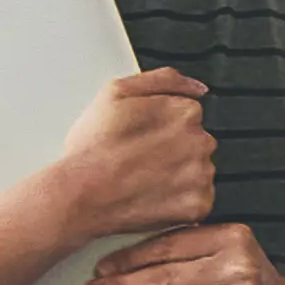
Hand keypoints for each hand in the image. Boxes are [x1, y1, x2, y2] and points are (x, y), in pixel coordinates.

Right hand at [22, 66, 223, 239]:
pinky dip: (180, 200)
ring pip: (197, 171)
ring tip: (144, 179)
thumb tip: (198, 88)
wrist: (82, 195)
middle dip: (173, 150)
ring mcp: (202, 176)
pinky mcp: (199, 205)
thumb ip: (163, 79)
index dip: (160, 126)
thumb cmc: (95, 146)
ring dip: (178, 175)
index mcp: (185, 112)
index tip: (141, 136)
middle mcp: (201, 143)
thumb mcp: (117, 92)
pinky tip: (153, 196)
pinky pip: (197, 199)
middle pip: (196, 143)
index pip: (188, 115)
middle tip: (139, 159)